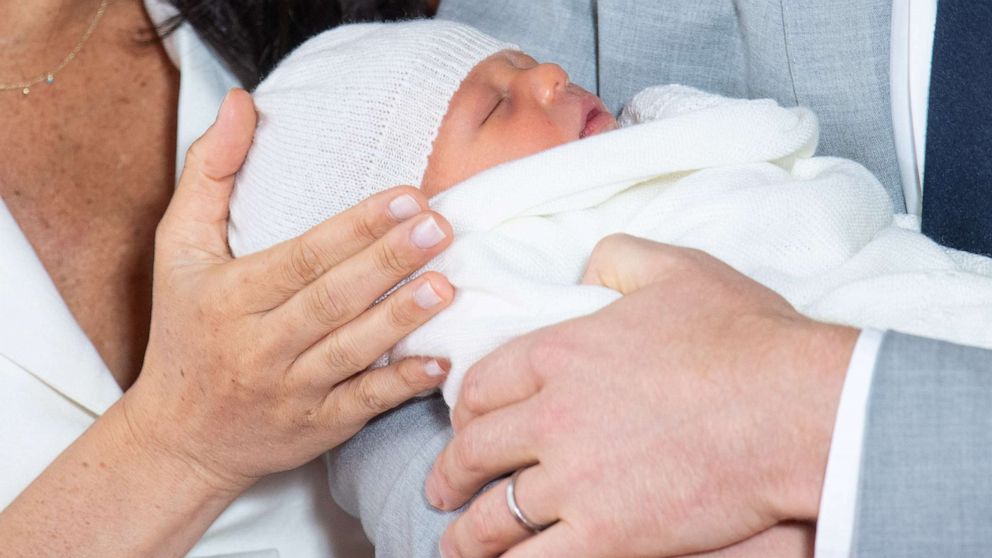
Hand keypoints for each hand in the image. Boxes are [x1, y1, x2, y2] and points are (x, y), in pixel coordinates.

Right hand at [123, 89, 455, 492]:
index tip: (406, 196)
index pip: (301, 258)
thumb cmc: (185, 330)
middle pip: (331, 299)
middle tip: (440, 226)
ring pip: (351, 351)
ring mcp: (291, 391)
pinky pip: (363, 404)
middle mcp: (259, 346)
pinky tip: (440, 361)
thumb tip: (242, 101)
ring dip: (400, 318)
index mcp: (230, 297)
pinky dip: (401, 385)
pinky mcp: (318, 427)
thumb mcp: (177, 249)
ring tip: (446, 284)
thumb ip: (209, 172)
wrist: (179, 438)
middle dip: (388, 261)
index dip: (355, 227)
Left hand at [426, 234, 857, 556]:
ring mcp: (574, 481)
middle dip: (450, 474)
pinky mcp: (606, 535)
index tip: (463, 424)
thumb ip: (617, 258)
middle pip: (474, 452)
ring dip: (466, 535)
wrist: (795, 406)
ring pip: (494, 517)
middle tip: (442, 487)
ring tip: (456, 544)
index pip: (482, 385)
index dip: (465, 410)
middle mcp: (551, 417)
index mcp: (559, 353)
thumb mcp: (675, 269)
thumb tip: (588, 265)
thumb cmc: (743, 337)